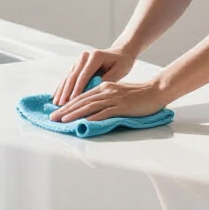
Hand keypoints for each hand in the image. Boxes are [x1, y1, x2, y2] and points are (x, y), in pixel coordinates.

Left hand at [48, 78, 165, 123]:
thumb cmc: (137, 95)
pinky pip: (105, 112)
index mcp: (104, 87)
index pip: (82, 96)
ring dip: (75, 114)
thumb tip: (90, 109)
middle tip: (53, 118)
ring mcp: (114, 98)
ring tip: (63, 121)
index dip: (68, 104)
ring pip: (90, 106)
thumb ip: (104, 98)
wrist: (155, 91)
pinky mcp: (122, 106)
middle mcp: (106, 90)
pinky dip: (94, 117)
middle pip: (82, 100)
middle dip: (66, 109)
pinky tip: (85, 122)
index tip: (57, 112)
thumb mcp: (117, 93)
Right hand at [52, 48, 134, 106]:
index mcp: (95, 56)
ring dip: (61, 91)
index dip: (77, 89)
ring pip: (68, 77)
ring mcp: (79, 61)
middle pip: (73, 76)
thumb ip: (106, 80)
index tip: (72, 101)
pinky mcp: (76, 66)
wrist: (120, 54)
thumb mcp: (118, 71)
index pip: (84, 75)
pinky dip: (61, 87)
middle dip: (66, 92)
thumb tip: (92, 91)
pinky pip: (67, 77)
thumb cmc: (121, 63)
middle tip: (61, 106)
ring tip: (56, 104)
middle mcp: (84, 57)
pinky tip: (55, 96)